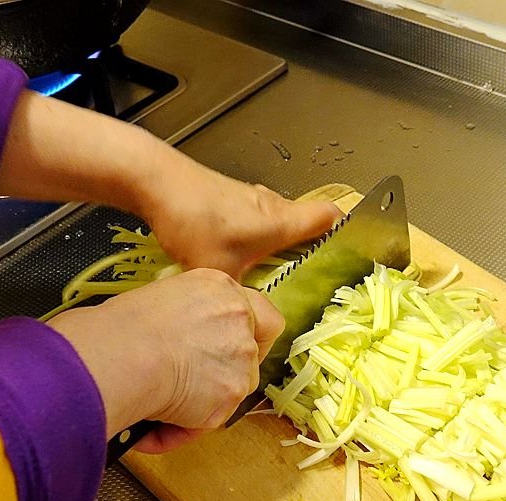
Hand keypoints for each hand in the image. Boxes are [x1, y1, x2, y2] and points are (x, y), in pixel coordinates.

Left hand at [0, 91, 340, 278]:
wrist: (155, 180)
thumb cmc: (194, 224)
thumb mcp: (218, 271)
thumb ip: (238, 295)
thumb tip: (247, 315)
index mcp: (281, 223)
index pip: (330, 217)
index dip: (347, 231)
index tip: (350, 250)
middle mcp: (273, 206)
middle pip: (308, 221)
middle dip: (313, 245)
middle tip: (312, 274)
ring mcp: (251, 198)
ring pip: (281, 220)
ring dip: (282, 241)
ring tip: (275, 269)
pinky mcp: (231, 197)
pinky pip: (258, 218)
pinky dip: (259, 235)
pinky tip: (241, 255)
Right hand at [48, 268, 282, 452]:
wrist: (122, 352)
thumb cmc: (121, 326)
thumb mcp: (161, 299)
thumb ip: (189, 317)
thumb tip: (181, 340)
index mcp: (222, 290)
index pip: (263, 315)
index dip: (252, 335)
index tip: (234, 346)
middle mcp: (240, 320)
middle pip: (251, 355)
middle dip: (224, 372)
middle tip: (191, 382)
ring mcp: (242, 359)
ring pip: (232, 389)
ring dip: (202, 401)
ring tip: (157, 407)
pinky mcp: (232, 394)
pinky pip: (207, 421)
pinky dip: (180, 428)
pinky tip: (148, 430)